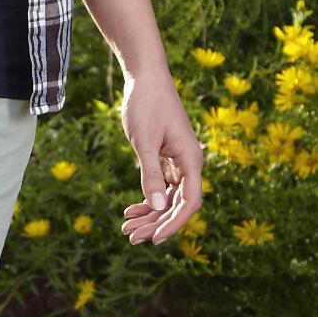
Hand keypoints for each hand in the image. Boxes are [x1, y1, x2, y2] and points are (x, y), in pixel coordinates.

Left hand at [116, 70, 204, 244]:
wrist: (145, 77)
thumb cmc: (146, 104)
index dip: (174, 223)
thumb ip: (150, 174)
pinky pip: (161, 187)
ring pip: (168, 198)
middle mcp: (189, 163)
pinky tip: (130, 210)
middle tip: (131, 237)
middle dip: (156, 223)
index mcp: (190, 159)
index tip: (155, 239)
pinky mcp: (167, 158)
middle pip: (177, 204)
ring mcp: (178, 162)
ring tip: (126, 228)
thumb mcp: (144, 141)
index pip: (189, 202)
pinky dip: (147, 199)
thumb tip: (155, 206)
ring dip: (149, 214)